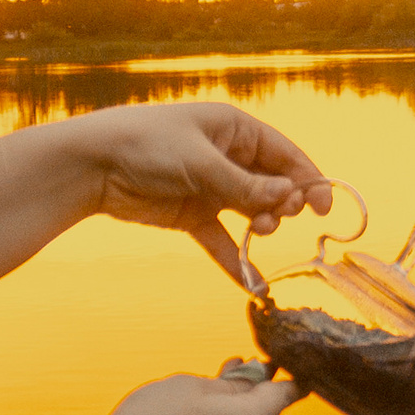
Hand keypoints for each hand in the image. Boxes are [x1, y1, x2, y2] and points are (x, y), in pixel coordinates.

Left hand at [72, 100, 330, 285]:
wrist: (91, 165)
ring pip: (252, 211)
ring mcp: (211, 187)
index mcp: (234, 128)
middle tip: (277, 216)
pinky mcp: (191, 215)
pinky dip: (236, 260)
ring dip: (262, 225)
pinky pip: (222, 240)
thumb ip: (244, 185)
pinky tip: (253, 285)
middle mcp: (227, 156)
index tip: (323, 208)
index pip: (285, 154)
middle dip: (283, 203)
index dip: (308, 179)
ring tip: (259, 230)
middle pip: (273, 184)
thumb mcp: (201, 162)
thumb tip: (289, 200)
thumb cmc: (146, 145)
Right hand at [95, 367, 301, 414]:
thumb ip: (229, 383)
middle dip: (249, 389)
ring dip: (229, 409)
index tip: (282, 360)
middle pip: (262, 412)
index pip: (287, 394)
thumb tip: (252, 380)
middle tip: (233, 365)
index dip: (287, 374)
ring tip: (202, 389)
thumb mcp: (191, 386)